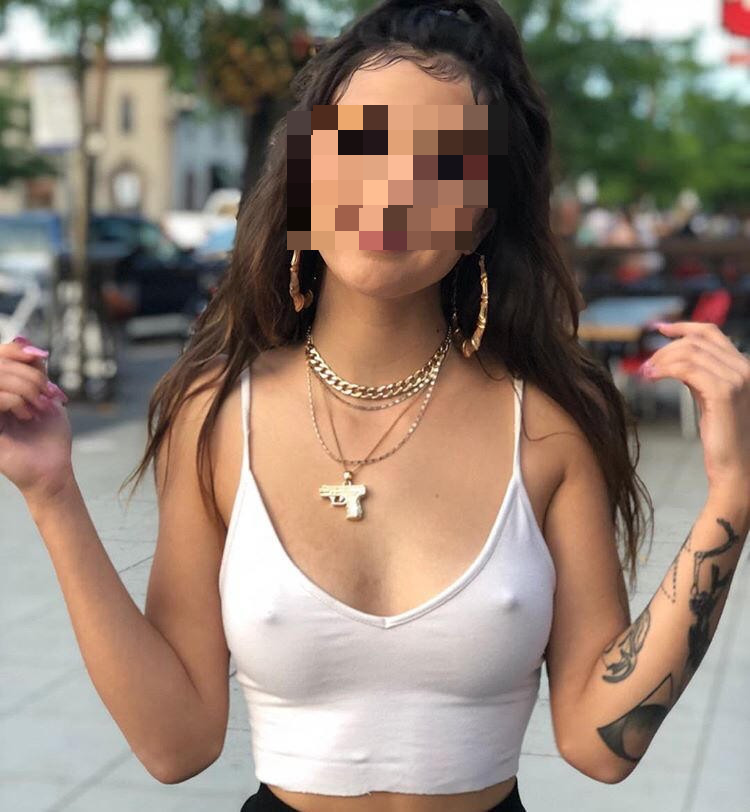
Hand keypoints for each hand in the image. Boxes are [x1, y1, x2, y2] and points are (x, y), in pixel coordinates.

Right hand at [0, 337, 73, 499]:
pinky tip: (27, 415)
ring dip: (25, 388)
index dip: (15, 351)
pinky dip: (15, 400)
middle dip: (29, 374)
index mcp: (3, 389)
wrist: (51, 467)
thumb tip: (26, 342)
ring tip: (39, 406)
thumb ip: (36, 370)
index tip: (39, 357)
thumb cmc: (49, 436)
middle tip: (47, 393)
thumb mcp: (47, 395)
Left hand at [640, 321, 749, 492]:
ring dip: (661, 360)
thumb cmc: (721, 435)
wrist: (736, 467)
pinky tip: (652, 378)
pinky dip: (665, 369)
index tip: (659, 328)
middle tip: (646, 367)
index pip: (711, 332)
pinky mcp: (724, 392)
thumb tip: (674, 359)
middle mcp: (745, 368)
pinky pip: (687, 369)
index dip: (683, 327)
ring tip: (646, 374)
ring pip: (689, 353)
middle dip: (665, 350)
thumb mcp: (709, 396)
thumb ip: (699, 375)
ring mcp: (737, 378)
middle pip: (696, 341)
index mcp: (743, 366)